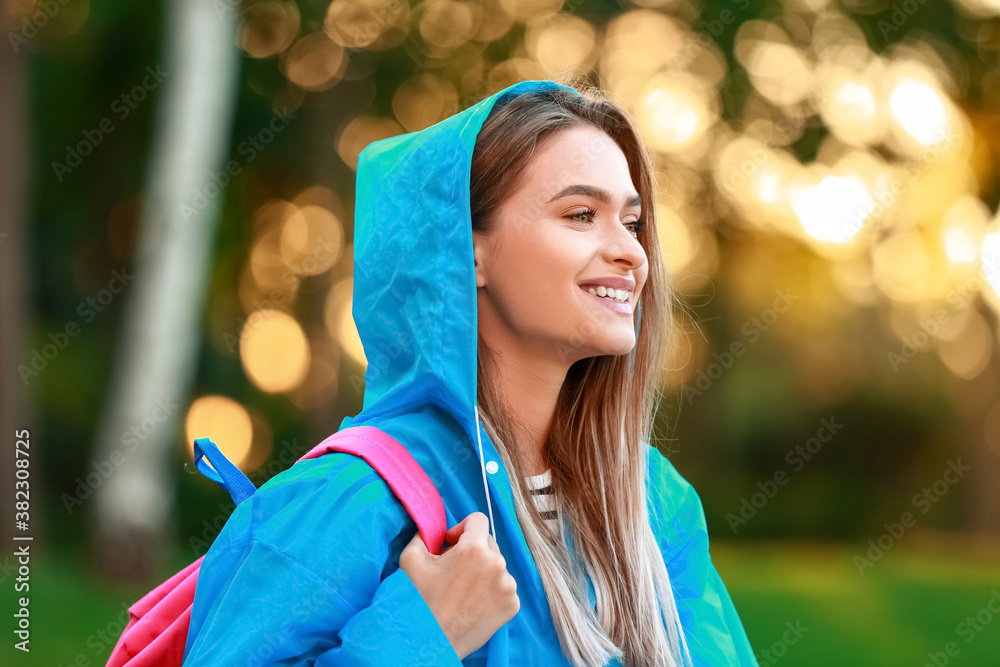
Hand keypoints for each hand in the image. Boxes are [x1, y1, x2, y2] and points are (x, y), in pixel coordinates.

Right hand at [399, 512, 519, 658]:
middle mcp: (497, 564)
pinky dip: (490, 591)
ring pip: (496, 566)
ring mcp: (508, 586)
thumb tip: (431, 530)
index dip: (461, 528)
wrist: (427, 644)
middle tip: (452, 570)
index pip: (477, 519)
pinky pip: (503, 587)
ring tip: (461, 590)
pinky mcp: (512, 605)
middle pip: (488, 543)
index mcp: (474, 548)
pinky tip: (472, 602)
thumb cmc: (418, 601)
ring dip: (481, 571)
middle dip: (471, 551)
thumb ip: (424, 535)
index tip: (450, 544)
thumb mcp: (411, 559)